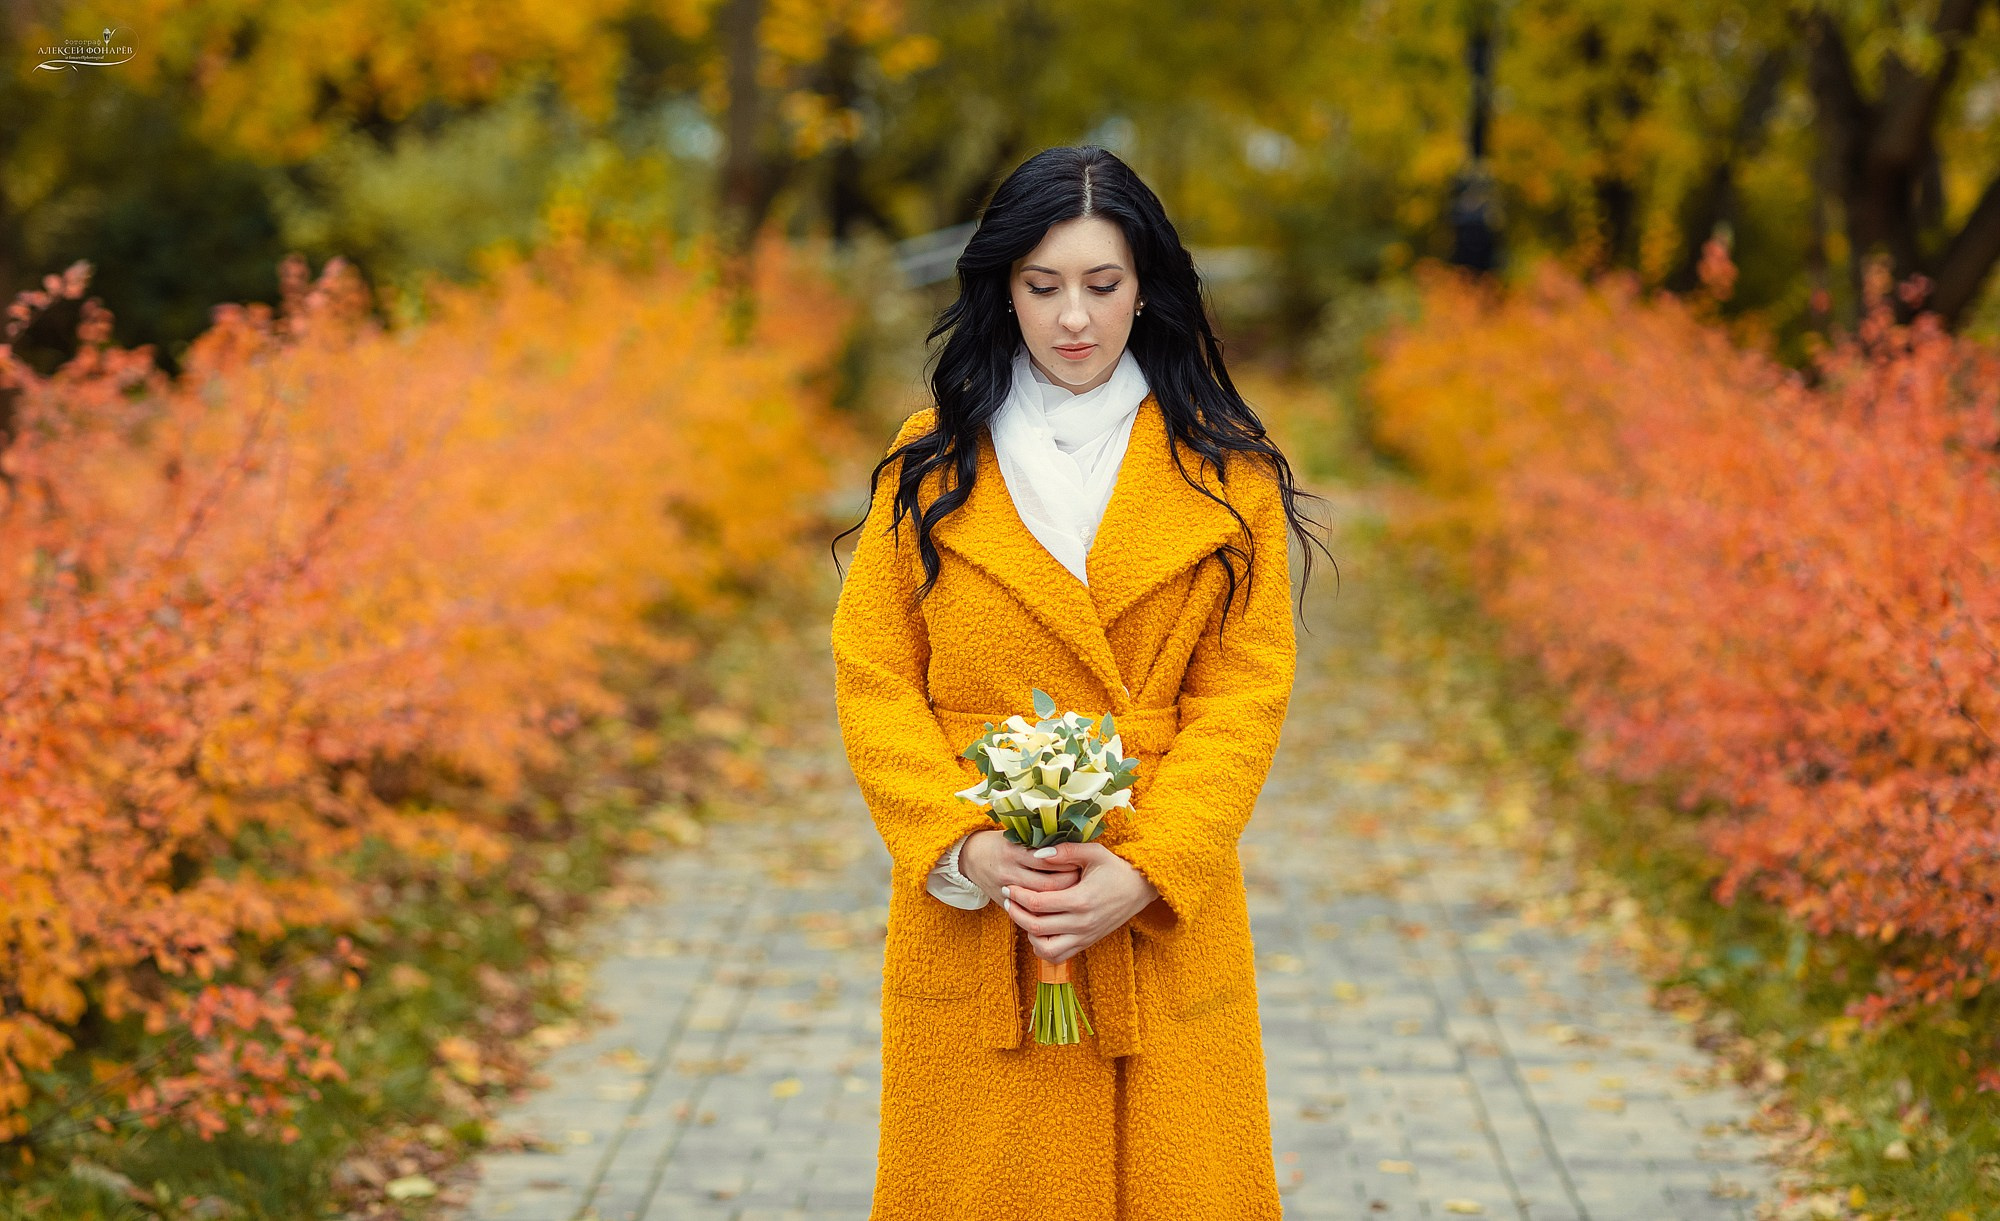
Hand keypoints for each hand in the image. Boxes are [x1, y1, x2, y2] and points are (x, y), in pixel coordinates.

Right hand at [958, 828, 1078, 907]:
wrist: (970, 856)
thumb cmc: (1001, 843)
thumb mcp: (1017, 834)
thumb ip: (1039, 841)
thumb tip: (1074, 844)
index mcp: (1014, 850)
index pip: (1048, 860)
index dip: (1068, 863)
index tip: (1080, 862)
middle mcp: (1009, 870)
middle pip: (1047, 884)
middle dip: (1068, 884)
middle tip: (1082, 881)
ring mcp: (1005, 888)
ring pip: (1039, 901)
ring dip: (1057, 900)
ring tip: (1073, 894)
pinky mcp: (1002, 902)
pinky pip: (1027, 911)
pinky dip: (1044, 910)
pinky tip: (1056, 906)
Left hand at [986, 839, 1161, 964]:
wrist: (1139, 889)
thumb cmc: (1115, 868)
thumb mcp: (1093, 852)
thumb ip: (1064, 851)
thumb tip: (1037, 855)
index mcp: (1081, 899)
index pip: (1037, 903)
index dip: (1017, 895)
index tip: (1008, 886)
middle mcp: (1082, 923)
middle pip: (1036, 927)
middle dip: (1015, 913)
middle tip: (1007, 899)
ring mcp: (1084, 936)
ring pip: (1045, 949)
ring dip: (1028, 934)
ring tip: (1023, 915)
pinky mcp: (1087, 943)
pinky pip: (1058, 956)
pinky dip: (1042, 947)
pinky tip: (1039, 929)